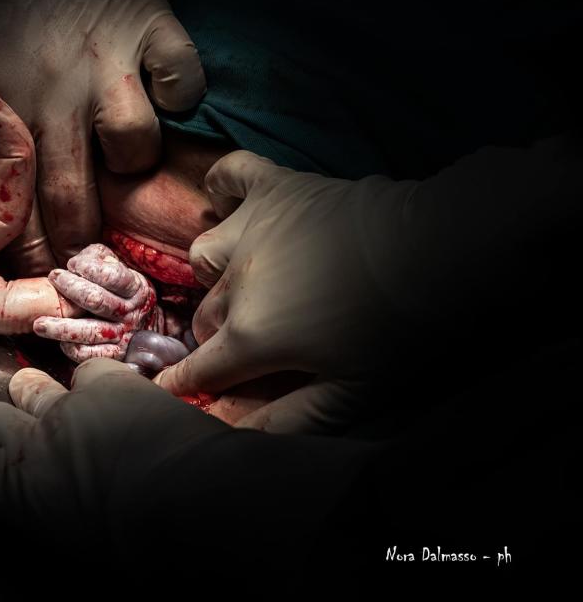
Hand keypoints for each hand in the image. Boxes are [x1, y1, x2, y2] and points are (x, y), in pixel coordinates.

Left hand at [0, 0, 206, 267]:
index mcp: (6, 110)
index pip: (24, 210)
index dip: (37, 254)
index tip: (48, 274)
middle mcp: (61, 96)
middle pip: (80, 199)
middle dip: (84, 239)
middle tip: (90, 250)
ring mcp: (112, 63)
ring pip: (137, 148)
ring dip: (131, 160)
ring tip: (121, 155)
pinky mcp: (154, 27)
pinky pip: (183, 82)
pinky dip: (176, 93)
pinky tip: (158, 92)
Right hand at [0, 358, 229, 542]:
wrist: (192, 505)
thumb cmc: (132, 548)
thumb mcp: (65, 544)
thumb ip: (36, 511)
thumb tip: (36, 504)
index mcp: (13, 486)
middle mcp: (31, 437)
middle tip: (20, 444)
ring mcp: (70, 404)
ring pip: (30, 385)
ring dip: (38, 400)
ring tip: (63, 416)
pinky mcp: (111, 383)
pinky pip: (87, 373)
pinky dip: (95, 387)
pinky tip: (113, 402)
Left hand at [33, 244, 161, 361]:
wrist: (147, 324)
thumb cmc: (123, 290)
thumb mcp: (120, 268)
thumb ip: (100, 258)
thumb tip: (76, 262)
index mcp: (135, 288)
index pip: (112, 276)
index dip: (89, 267)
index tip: (73, 264)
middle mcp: (130, 312)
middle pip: (96, 300)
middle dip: (71, 288)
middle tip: (53, 279)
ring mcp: (124, 335)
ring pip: (90, 331)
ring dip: (61, 327)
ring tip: (39, 323)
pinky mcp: (116, 354)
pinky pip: (90, 354)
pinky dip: (72, 349)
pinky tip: (60, 341)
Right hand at [153, 150, 418, 405]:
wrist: (438, 252)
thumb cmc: (397, 332)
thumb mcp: (350, 393)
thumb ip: (284, 419)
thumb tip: (225, 430)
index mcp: (252, 335)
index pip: (199, 369)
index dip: (181, 384)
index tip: (166, 391)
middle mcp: (236, 281)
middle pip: (205, 318)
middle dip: (217, 338)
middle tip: (252, 343)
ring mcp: (252, 228)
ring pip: (205, 255)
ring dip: (217, 275)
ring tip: (247, 280)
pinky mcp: (276, 187)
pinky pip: (231, 174)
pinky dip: (224, 186)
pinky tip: (228, 201)